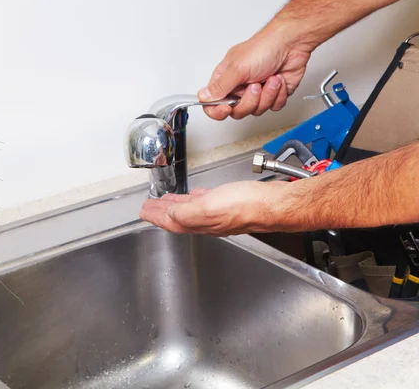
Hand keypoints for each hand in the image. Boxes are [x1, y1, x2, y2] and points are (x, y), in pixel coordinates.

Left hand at [139, 181, 289, 235]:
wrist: (275, 205)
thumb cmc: (248, 206)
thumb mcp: (209, 207)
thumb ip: (186, 212)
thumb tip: (168, 215)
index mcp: (200, 223)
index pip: (171, 222)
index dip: (155, 216)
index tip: (144, 211)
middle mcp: (209, 221)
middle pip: (179, 217)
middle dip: (163, 212)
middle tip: (151, 206)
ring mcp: (221, 213)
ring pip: (192, 210)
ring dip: (178, 205)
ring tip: (168, 200)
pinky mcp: (232, 203)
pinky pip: (207, 202)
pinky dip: (197, 199)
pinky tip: (198, 195)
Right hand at [197, 30, 311, 120]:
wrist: (292, 44)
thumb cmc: (265, 47)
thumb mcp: (237, 67)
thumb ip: (220, 86)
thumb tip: (203, 96)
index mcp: (226, 78)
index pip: (213, 103)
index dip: (217, 111)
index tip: (227, 108)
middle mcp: (240, 87)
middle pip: (237, 111)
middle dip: (250, 101)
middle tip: (255, 86)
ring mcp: (257, 92)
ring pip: (257, 111)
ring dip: (267, 95)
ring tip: (271, 78)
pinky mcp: (273, 95)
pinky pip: (273, 107)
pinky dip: (278, 94)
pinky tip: (279, 80)